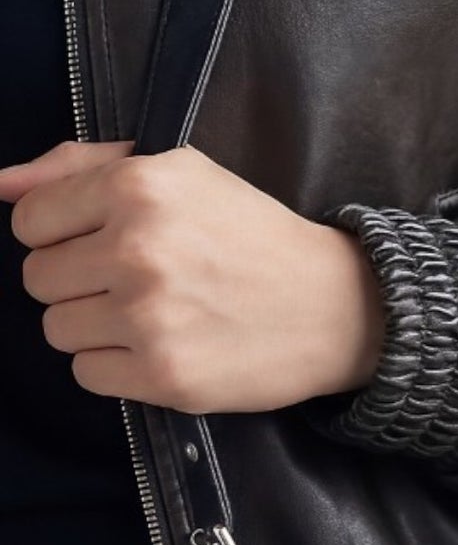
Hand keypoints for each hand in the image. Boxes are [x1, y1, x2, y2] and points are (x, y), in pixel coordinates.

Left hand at [0, 141, 384, 413]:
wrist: (338, 309)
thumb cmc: (254, 238)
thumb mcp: (180, 174)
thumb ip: (81, 168)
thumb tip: (1, 186)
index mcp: (137, 189)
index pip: (32, 221)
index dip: (63, 237)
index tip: (104, 248)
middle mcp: (138, 251)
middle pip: (39, 279)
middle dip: (78, 284)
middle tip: (134, 289)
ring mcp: (151, 319)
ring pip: (58, 329)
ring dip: (94, 329)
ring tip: (148, 322)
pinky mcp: (167, 377)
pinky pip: (88, 375)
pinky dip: (114, 369)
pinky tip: (158, 352)